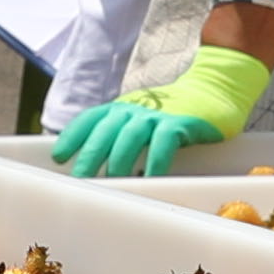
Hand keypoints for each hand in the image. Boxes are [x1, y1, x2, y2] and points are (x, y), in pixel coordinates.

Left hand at [54, 45, 273, 174]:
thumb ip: (121, 135)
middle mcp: (133, 109)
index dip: (72, 137)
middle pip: (104, 132)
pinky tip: (149, 179)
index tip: (59, 157)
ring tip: (112, 183)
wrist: (214, 90)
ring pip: (129, 138)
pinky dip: (154, 163)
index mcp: (120, 108)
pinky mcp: (180, 124)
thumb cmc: (173, 113)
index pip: (90, 120)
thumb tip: (97, 167)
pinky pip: (162, 144)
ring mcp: (156, 116)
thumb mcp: (141, 119)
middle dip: (89, 156)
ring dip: (117, 162)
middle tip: (79, 180)